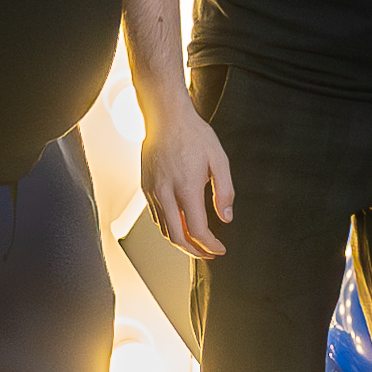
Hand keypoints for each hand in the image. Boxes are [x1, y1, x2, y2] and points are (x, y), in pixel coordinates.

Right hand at [143, 104, 234, 259]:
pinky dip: (169, 229)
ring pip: (164, 229)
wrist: (166, 118)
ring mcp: (153, 191)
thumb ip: (225, 191)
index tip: (220, 249)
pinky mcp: (145, 187)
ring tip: (196, 245)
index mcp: (186, 188)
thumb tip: (226, 217)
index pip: (197, 230)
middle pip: (177, 237)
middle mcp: (166, 193)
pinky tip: (180, 228)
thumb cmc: (194, 135)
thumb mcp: (219, 160)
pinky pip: (156, 217)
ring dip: (181, 243)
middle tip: (209, 254)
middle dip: (195, 251)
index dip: (210, 245)